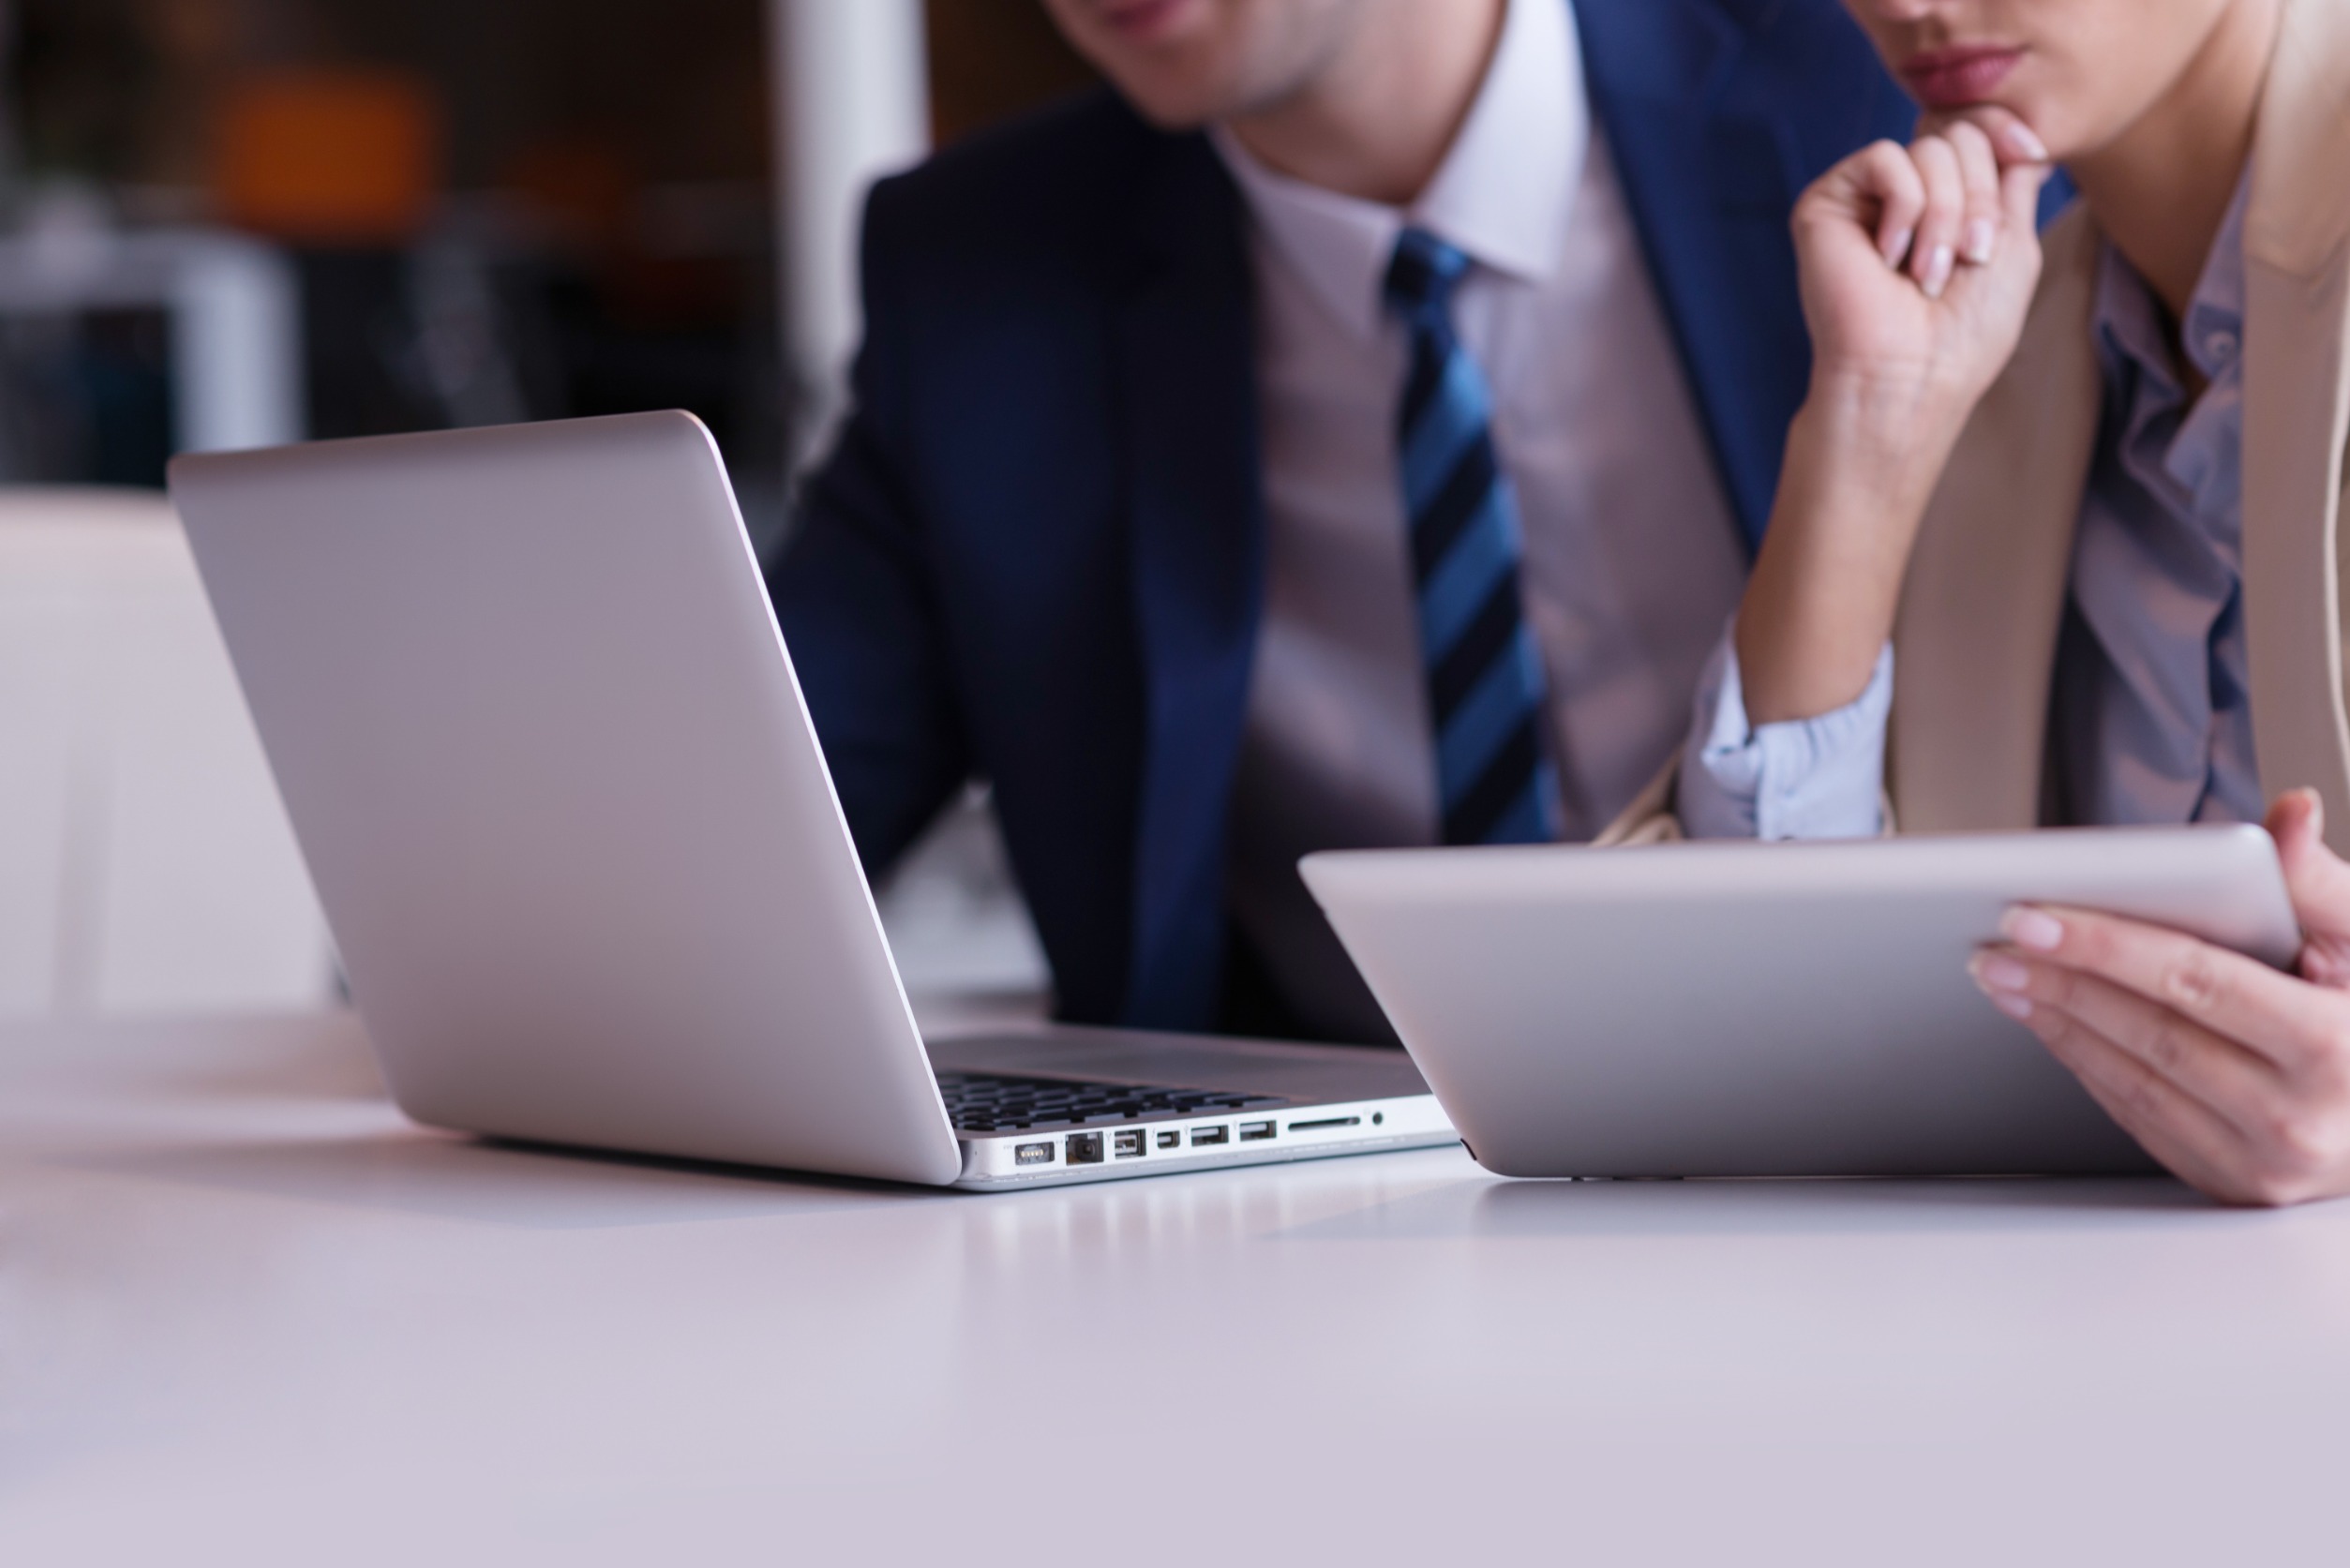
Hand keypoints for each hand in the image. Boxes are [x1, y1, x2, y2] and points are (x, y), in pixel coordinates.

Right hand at [1795, 112, 2050, 414]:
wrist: (1910, 377)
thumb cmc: (1964, 332)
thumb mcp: (2013, 245)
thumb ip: (2014, 181)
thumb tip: (2022, 133)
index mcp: (1944, 201)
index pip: (1978, 130)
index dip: (2006, 133)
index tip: (2033, 156)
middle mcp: (1902, 194)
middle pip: (1960, 135)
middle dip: (1979, 197)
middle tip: (1967, 259)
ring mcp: (1862, 198)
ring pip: (1928, 149)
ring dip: (1944, 215)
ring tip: (1925, 275)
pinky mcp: (1825, 203)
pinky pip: (1885, 160)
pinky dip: (1905, 209)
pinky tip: (1888, 258)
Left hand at [1970, 790, 2349, 1206]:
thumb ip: (2320, 885)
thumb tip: (2291, 815)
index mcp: (2335, 1048)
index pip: (2196, 982)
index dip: (2106, 945)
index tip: (2035, 916)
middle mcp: (2299, 1118)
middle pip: (2151, 1035)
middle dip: (2063, 982)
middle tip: (1999, 944)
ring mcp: (2263, 1165)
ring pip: (2133, 1083)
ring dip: (2060, 1025)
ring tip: (2009, 977)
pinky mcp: (2233, 1187)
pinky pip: (2140, 1121)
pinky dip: (2088, 1067)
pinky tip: (2057, 1025)